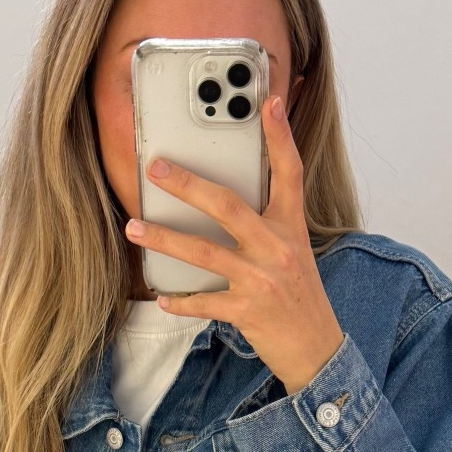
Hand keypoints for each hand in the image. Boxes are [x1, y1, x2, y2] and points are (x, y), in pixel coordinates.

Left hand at [124, 94, 344, 396]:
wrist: (316, 348)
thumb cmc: (300, 297)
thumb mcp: (294, 251)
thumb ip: (269, 223)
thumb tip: (229, 200)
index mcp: (291, 228)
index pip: (289, 173)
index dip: (280, 137)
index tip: (269, 104)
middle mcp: (276, 248)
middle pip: (228, 205)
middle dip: (188, 184)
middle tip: (156, 168)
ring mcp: (261, 280)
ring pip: (204, 251)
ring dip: (164, 238)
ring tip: (135, 227)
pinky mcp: (247, 311)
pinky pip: (205, 301)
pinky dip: (181, 300)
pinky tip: (163, 296)